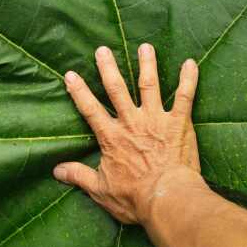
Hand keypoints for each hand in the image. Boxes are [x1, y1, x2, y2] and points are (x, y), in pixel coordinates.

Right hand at [53, 43, 205, 225]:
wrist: (169, 200)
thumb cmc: (135, 198)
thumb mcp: (100, 190)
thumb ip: (78, 176)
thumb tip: (55, 171)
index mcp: (112, 136)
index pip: (90, 109)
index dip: (79, 91)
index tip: (71, 74)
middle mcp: (131, 122)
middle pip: (117, 89)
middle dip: (109, 68)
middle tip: (103, 49)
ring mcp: (156, 119)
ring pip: (150, 85)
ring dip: (147, 64)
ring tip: (145, 47)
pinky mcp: (179, 122)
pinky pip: (185, 96)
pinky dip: (188, 79)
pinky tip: (191, 63)